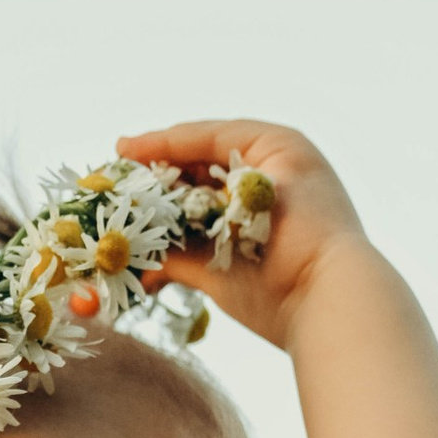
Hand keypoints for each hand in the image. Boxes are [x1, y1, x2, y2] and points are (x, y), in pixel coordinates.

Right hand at [114, 118, 370, 351]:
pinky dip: (154, 262)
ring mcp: (233, 230)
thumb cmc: (308, 222)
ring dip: (145, 224)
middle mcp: (248, 188)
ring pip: (176, 218)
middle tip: (109, 188)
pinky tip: (132, 266)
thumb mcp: (267, 164)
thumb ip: (207, 157)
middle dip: (147, 185)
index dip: (162, 143)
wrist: (327, 298)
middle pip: (185, 177)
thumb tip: (146, 163)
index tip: (121, 150)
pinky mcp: (221, 271)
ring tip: (112, 225)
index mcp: (268, 152)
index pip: (203, 139)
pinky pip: (176, 260)